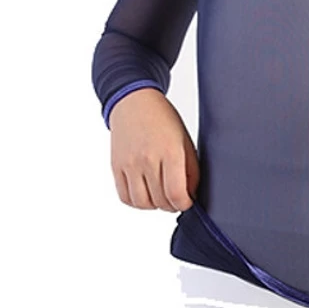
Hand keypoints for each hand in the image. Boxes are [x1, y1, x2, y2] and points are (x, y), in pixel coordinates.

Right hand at [109, 88, 199, 211]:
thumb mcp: (185, 141)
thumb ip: (191, 170)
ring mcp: (130, 164)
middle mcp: (148, 159)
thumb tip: (190, 195)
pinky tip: (145, 192)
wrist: (134, 103)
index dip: (184, 204)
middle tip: (175, 197)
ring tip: (160, 194)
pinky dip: (137, 201)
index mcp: (170, 152)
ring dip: (154, 205)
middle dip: (171, 204)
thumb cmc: (163, 119)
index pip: (176, 194)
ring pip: (142, 203)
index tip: (187, 201)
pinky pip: (125, 197)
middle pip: (160, 201)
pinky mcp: (116, 167)